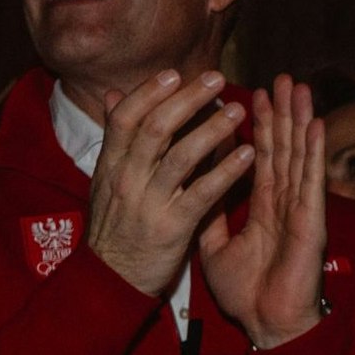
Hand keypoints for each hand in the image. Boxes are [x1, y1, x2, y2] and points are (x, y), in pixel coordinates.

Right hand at [82, 69, 256, 296]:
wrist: (109, 280)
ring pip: (180, 156)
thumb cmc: (115, 226)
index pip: (126, 117)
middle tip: (216, 78)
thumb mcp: (105, 181)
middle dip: (187, 99)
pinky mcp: (172, 228)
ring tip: (238, 110)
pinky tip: (249, 155)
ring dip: (212, 129)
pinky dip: (226, 171)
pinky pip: (203, 193)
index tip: (175, 73)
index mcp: (111, 165)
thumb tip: (111, 94)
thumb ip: (115, 139)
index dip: (149, 92)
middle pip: (156, 128)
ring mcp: (149, 203)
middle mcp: (127, 179)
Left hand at [198, 76, 331, 350]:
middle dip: (282, 113)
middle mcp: (285, 202)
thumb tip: (194, 188)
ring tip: (299, 87)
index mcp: (265, 207)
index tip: (251, 95)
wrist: (266, 325)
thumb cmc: (247, 294)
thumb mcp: (216, 249)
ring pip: (299, 156)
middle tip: (281, 78)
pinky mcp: (311, 222)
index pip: (261, 158)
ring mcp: (301, 209)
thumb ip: (209, 216)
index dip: (258, 126)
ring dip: (300, 120)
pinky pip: (311, 181)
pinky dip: (314, 152)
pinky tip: (315, 125)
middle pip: (284, 148)